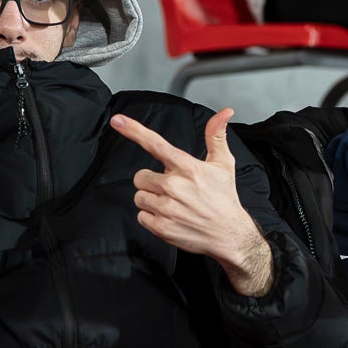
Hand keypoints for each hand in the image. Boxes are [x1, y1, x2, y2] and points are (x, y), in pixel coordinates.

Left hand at [112, 107, 273, 295]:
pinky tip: (170, 217)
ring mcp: (166, 208)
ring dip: (152, 199)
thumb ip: (216, 135)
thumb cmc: (224, 199)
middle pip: (140, 176)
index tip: (118, 121)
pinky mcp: (161, 227)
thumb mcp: (223, 164)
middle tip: (172, 188)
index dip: (134, 130)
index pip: (156, 144)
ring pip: (139, 196)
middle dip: (152, 181)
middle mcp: (174, 186)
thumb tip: (224, 112)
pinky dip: (152, 217)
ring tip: (173, 204)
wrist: (229, 234)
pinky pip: (141, 216)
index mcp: (188, 168)